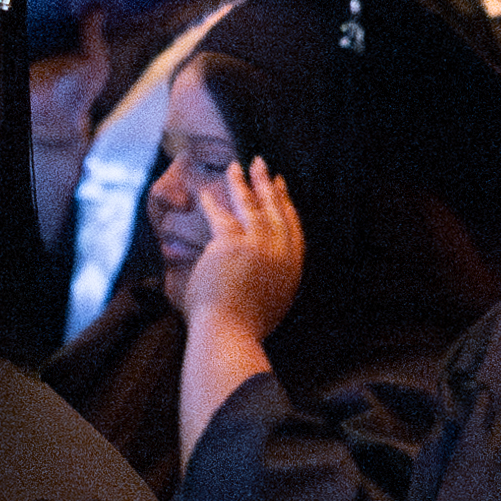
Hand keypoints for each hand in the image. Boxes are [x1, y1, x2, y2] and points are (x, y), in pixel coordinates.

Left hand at [176, 160, 312, 361]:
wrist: (230, 334)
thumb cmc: (244, 328)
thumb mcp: (273, 304)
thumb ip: (272, 282)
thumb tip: (262, 273)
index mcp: (292, 268)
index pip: (293, 228)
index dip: (287, 205)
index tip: (282, 188)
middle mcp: (281, 253)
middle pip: (276, 211)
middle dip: (269, 186)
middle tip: (263, 166)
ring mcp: (259, 246)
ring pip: (252, 206)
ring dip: (244, 184)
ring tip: (238, 166)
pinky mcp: (233, 243)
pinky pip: (222, 215)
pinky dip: (213, 201)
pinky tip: (207, 191)